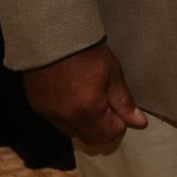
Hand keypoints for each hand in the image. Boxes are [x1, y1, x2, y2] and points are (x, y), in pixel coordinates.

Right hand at [23, 41, 146, 145]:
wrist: (52, 38)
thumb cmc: (89, 55)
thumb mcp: (113, 75)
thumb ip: (124, 102)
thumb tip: (139, 123)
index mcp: (88, 111)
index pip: (110, 134)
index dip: (119, 122)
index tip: (118, 106)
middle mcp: (67, 119)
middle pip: (91, 138)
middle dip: (103, 127)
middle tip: (106, 104)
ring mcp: (49, 116)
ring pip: (73, 132)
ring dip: (85, 124)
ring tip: (88, 99)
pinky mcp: (37, 109)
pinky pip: (58, 122)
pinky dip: (68, 116)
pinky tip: (70, 97)